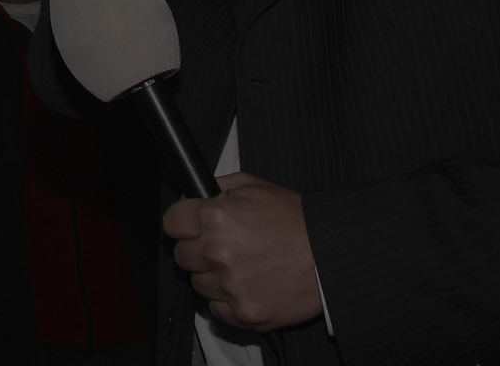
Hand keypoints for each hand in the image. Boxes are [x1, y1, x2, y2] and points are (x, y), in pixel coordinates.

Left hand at [163, 172, 321, 332]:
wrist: (328, 254)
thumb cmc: (294, 219)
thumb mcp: (254, 186)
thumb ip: (218, 187)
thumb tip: (193, 196)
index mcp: (216, 218)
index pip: (171, 223)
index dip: (182, 221)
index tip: (189, 224)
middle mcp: (218, 253)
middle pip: (181, 255)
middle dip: (197, 247)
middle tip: (221, 243)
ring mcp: (230, 287)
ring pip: (198, 284)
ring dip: (212, 275)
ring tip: (241, 263)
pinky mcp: (243, 314)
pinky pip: (216, 309)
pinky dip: (227, 299)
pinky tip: (247, 283)